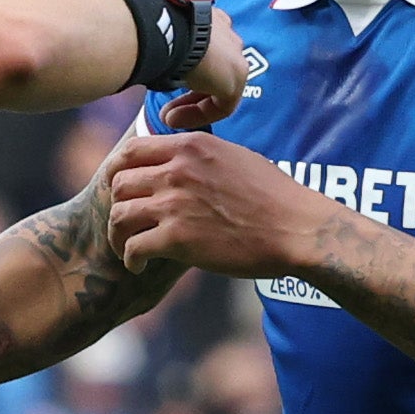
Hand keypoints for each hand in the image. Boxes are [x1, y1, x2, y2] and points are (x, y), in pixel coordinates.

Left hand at [106, 129, 325, 280]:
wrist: (296, 229)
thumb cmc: (274, 197)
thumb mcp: (234, 156)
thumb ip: (200, 155)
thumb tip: (181, 160)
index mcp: (189, 147)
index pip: (131, 151)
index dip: (118, 172)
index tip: (121, 189)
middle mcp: (176, 171)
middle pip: (120, 184)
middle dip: (118, 205)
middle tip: (127, 223)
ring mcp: (175, 204)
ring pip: (120, 216)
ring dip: (118, 235)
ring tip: (128, 248)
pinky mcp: (177, 239)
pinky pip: (134, 248)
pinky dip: (131, 260)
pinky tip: (139, 267)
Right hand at [157, 6, 251, 129]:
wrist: (166, 26)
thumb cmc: (154, 24)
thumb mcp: (160, 34)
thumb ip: (163, 48)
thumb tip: (144, 59)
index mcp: (210, 19)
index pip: (205, 49)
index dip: (185, 71)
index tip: (164, 81)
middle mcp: (227, 35)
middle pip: (213, 71)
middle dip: (189, 93)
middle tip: (166, 108)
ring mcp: (235, 57)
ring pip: (217, 89)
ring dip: (191, 106)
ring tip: (167, 118)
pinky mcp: (236, 80)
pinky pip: (220, 105)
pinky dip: (198, 115)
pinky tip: (174, 120)